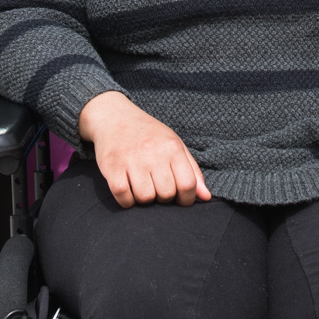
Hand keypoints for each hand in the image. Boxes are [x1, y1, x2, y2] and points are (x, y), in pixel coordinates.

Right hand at [78, 91, 211, 207]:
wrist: (114, 117)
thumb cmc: (148, 134)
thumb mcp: (175, 145)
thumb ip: (192, 171)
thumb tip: (206, 197)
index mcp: (171, 147)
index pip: (187, 185)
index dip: (187, 199)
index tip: (180, 199)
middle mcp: (153, 153)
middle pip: (166, 194)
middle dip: (164, 198)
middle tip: (157, 187)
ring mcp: (131, 160)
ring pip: (145, 198)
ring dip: (144, 199)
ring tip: (142, 187)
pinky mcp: (112, 167)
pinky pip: (123, 197)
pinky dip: (127, 201)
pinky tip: (128, 191)